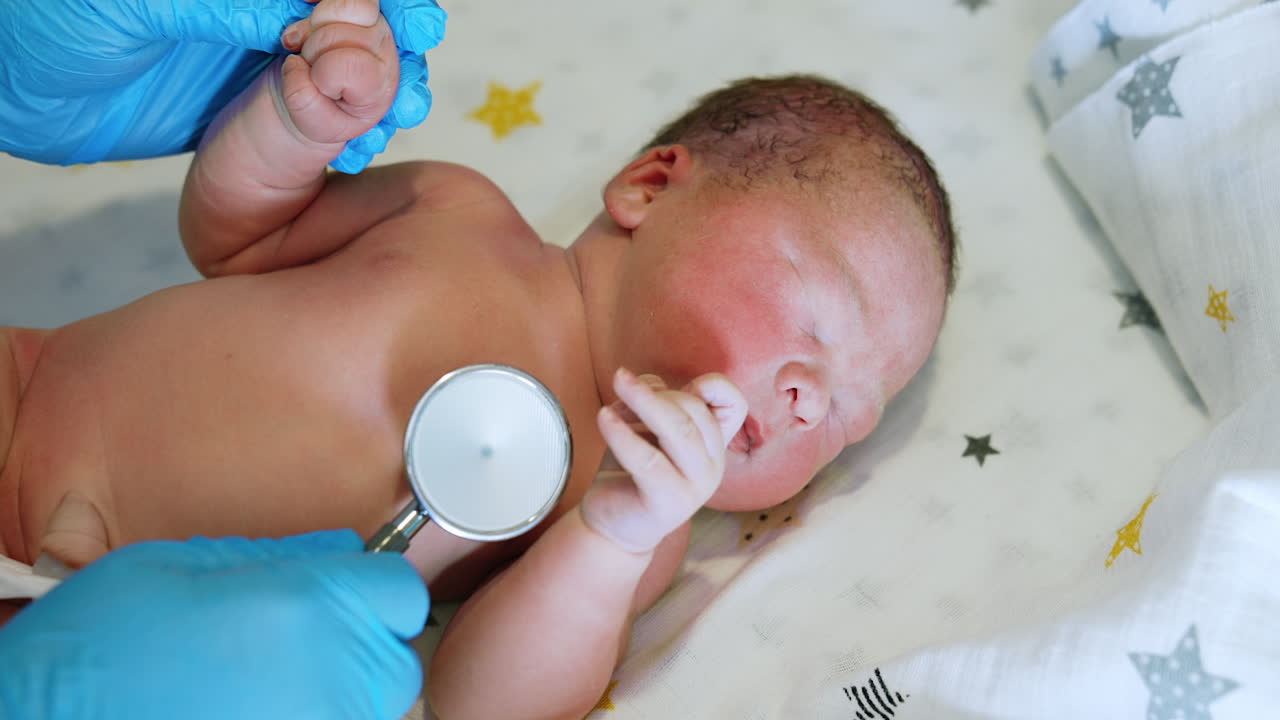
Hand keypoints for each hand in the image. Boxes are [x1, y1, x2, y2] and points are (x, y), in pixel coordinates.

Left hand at [0, 0, 443, 170]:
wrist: (10, 84)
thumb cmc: (46, 18)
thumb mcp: (138, 4)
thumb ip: (221, 5)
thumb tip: (310, 13)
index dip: (384, 1)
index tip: (414, 25)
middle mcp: (260, 6)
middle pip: (359, 19)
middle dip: (398, 49)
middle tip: (410, 90)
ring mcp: (259, 51)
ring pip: (351, 68)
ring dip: (384, 95)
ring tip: (395, 122)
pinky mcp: (252, 104)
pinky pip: (318, 116)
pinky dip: (349, 131)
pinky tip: (360, 149)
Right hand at [0, 530, 427, 719]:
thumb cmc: (99, 649)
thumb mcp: (183, 566)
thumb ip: (279, 557)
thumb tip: (337, 550)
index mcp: (306, 610)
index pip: (400, 591)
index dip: (372, 585)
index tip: (347, 590)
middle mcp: (328, 677)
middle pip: (396, 655)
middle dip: (361, 641)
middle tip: (299, 639)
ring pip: (371, 705)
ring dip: (340, 688)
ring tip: (268, 682)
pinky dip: (313, 716)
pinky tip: (256, 709)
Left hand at [581, 368, 747, 552]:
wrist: (613, 527)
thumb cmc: (630, 472)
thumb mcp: (645, 429)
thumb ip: (656, 402)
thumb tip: (650, 383)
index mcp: (713, 444)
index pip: (734, 405)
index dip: (714, 385)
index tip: (669, 383)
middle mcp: (712, 465)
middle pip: (696, 411)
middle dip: (657, 391)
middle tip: (622, 379)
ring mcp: (696, 486)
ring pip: (678, 431)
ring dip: (644, 400)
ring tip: (618, 384)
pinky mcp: (669, 504)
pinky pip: (648, 461)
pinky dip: (622, 433)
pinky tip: (604, 417)